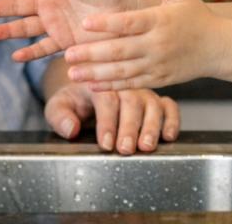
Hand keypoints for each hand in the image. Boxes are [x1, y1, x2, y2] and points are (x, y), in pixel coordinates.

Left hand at [45, 82, 179, 154]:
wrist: (89, 88)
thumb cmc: (74, 100)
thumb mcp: (59, 104)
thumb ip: (60, 116)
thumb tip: (71, 129)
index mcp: (100, 83)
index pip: (106, 100)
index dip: (107, 123)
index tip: (106, 143)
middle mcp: (125, 85)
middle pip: (132, 102)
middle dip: (130, 128)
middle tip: (126, 148)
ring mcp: (143, 92)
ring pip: (153, 105)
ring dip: (151, 126)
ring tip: (146, 145)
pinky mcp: (156, 101)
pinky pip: (169, 107)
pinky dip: (172, 120)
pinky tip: (169, 135)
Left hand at [65, 0, 228, 90]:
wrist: (220, 48)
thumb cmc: (197, 17)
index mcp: (160, 20)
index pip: (130, 22)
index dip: (107, 23)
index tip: (85, 22)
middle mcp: (157, 44)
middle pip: (121, 50)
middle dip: (92, 54)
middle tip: (67, 54)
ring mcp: (158, 64)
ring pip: (123, 71)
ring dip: (96, 73)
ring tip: (72, 74)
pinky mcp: (160, 79)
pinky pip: (133, 84)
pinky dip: (112, 87)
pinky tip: (92, 85)